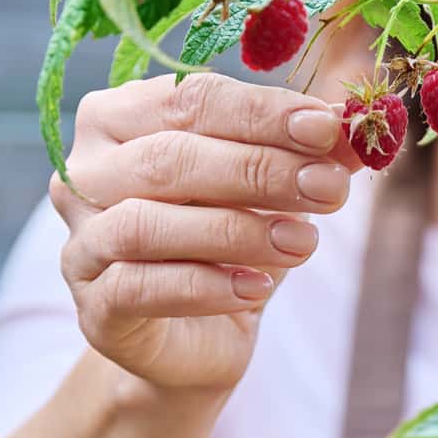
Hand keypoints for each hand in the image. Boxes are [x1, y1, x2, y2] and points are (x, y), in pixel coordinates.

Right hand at [51, 73, 360, 392]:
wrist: (200, 338)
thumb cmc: (229, 242)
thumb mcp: (274, 189)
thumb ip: (308, 155)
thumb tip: (357, 130)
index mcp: (118, 117)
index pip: (188, 99)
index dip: (262, 111)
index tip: (328, 127)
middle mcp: (84, 172)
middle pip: (167, 158)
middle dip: (258, 170)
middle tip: (328, 188)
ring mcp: (81, 241)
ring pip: (144, 223)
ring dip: (234, 230)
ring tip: (303, 242)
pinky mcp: (94, 307)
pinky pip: (138, 287)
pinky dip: (203, 286)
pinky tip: (257, 288)